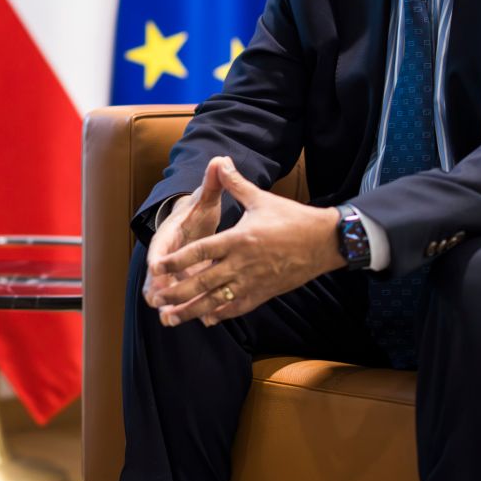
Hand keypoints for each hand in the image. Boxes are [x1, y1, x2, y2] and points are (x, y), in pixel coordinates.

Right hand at [141, 155, 228, 308]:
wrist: (193, 224)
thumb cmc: (199, 211)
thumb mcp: (205, 199)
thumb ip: (211, 183)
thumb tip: (218, 160)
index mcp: (168, 235)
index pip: (158, 248)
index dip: (157, 260)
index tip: (156, 270)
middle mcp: (166, 256)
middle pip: (156, 276)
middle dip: (157, 290)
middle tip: (159, 304)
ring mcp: (173, 272)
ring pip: (167, 292)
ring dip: (169, 305)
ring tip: (171, 320)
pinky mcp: (183, 282)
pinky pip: (182, 298)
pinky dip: (186, 307)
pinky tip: (199, 320)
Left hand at [150, 157, 342, 325]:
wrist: (324, 242)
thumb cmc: (292, 218)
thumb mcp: (260, 199)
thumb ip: (235, 184)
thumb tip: (219, 161)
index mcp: (238, 239)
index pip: (200, 252)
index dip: (177, 261)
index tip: (157, 267)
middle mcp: (242, 264)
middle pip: (203, 282)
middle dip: (177, 293)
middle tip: (156, 299)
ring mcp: (253, 282)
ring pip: (216, 301)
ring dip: (192, 311)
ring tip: (171, 318)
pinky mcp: (264, 293)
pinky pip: (238, 307)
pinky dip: (220, 314)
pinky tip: (206, 320)